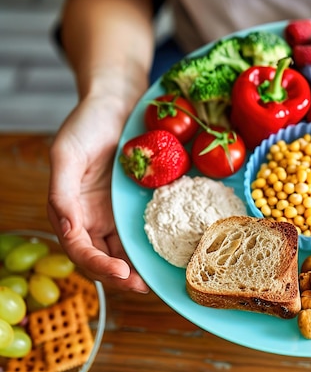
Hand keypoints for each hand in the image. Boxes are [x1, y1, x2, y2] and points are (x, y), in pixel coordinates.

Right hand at [47, 95, 148, 292]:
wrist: (116, 102)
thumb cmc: (87, 124)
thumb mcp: (66, 153)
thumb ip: (62, 193)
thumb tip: (68, 230)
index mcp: (69, 210)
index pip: (80, 248)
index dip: (98, 265)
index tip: (121, 273)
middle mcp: (91, 217)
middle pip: (103, 256)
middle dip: (121, 276)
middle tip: (145, 286)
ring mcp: (113, 212)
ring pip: (123, 249)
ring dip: (137, 268)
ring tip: (158, 279)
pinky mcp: (134, 204)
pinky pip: (143, 229)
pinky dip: (152, 245)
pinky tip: (169, 253)